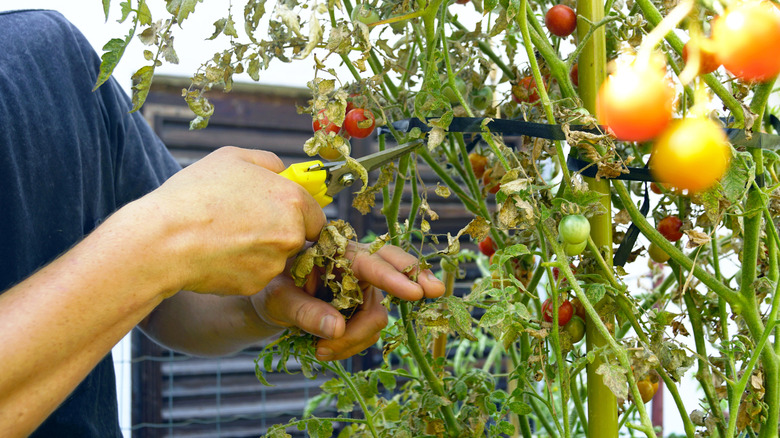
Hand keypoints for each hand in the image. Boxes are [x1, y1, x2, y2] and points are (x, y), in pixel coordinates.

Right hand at [139, 146, 325, 295]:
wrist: (164, 240)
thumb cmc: (196, 194)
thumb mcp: (233, 158)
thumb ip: (268, 162)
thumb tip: (282, 171)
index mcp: (293, 201)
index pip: (316, 216)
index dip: (298, 214)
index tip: (278, 212)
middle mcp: (291, 235)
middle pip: (297, 237)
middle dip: (278, 232)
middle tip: (245, 222)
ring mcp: (274, 263)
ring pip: (276, 257)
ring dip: (259, 249)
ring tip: (225, 235)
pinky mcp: (255, 285)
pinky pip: (255, 274)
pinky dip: (242, 267)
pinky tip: (218, 254)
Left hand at [251, 243, 444, 360]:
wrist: (265, 300)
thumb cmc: (270, 286)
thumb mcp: (277, 298)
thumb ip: (305, 311)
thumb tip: (337, 329)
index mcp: (335, 251)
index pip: (370, 261)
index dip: (393, 276)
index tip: (414, 292)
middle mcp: (354, 265)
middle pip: (394, 267)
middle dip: (415, 280)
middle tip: (435, 292)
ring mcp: (361, 288)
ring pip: (378, 315)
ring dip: (356, 339)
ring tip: (321, 351)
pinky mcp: (361, 309)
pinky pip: (368, 332)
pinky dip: (351, 346)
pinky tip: (325, 351)